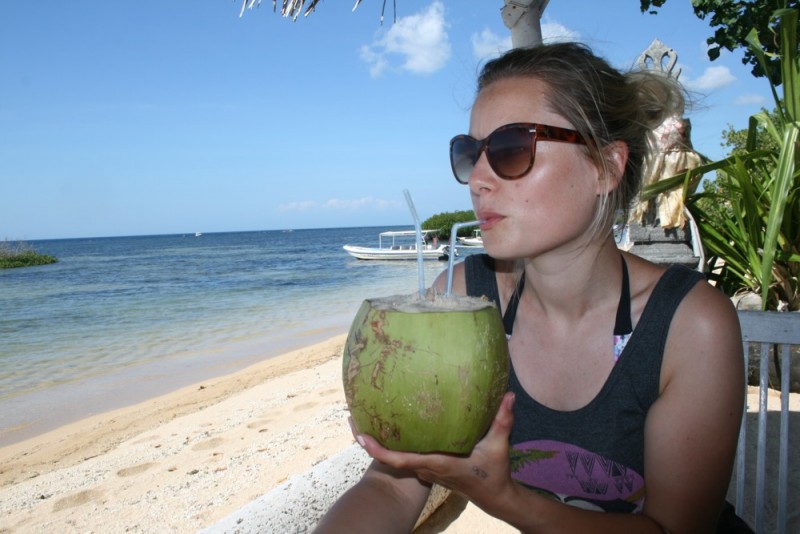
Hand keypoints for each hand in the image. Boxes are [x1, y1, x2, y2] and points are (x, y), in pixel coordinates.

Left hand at [351, 392, 516, 510]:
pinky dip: (394, 444)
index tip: (361, 437)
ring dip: (380, 442)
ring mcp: (426, 469)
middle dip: (371, 441)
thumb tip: (508, 395)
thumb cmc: (494, 473)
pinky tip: (390, 426)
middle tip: (352, 418)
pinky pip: (405, 456)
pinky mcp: (429, 468)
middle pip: (391, 457)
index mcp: (437, 463)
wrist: (494, 497)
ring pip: (397, 457)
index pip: (401, 460)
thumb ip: (502, 420)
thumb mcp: (499, 446)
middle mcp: (427, 467)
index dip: (379, 451)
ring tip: (364, 417)